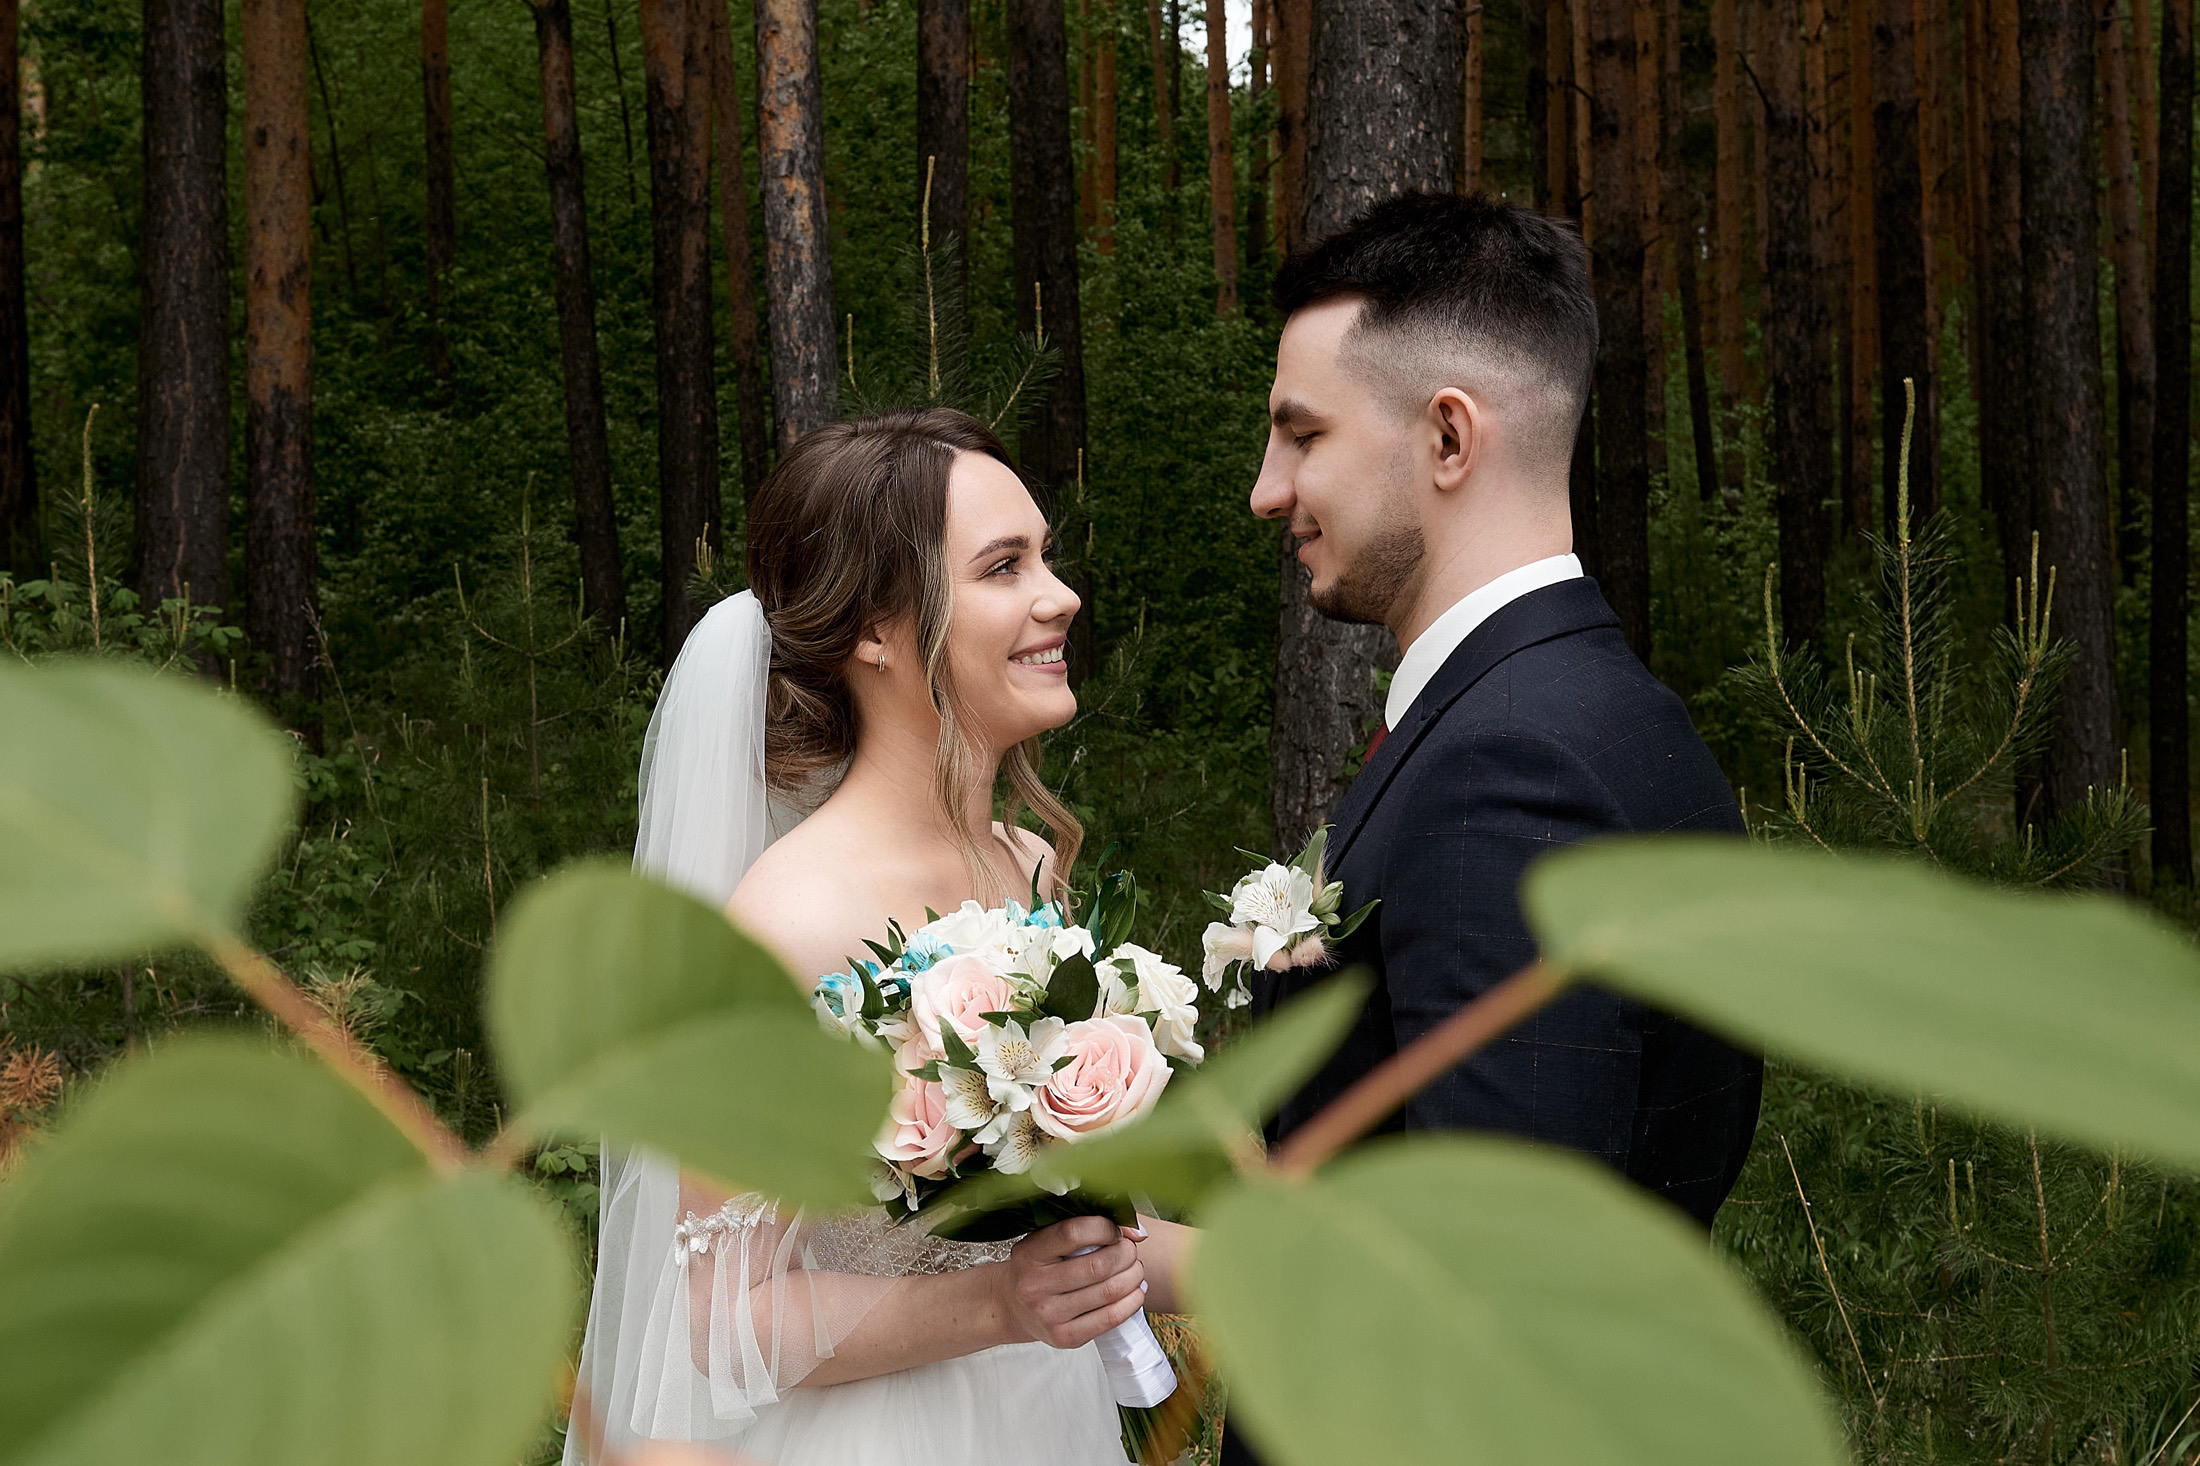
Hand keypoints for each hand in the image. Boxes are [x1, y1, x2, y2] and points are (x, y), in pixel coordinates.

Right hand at [998, 1213, 1146, 1349]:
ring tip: (1135, 1269)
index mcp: (1029, 1253)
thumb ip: (1083, 1228)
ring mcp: (1049, 1315)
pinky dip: (1131, 1302)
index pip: (1073, 1233)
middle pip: (1098, 1266)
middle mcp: (1035, 1285)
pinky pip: (1110, 1318)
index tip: (1117, 1230)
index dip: (1105, 1228)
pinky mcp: (1065, 1337)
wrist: (1012, 1307)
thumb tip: (1137, 1232)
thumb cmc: (1038, 1267)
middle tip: (1131, 1250)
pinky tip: (1135, 1291)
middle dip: (1126, 1254)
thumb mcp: (1046, 1241)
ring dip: (1133, 1276)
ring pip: (1109, 1292)